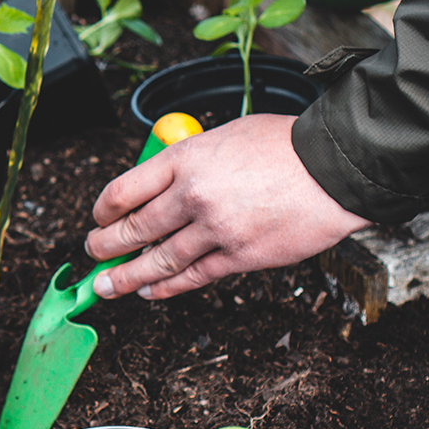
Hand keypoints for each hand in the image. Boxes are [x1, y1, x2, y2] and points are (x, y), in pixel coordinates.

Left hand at [85, 113, 370, 299]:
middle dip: (104, 246)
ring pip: (157, 261)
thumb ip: (191, 161)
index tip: (98, 217)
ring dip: (125, 277)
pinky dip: (165, 287)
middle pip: (134, 229)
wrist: (335, 168)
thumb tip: (163, 185)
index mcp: (186, 159)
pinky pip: (191, 278)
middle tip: (92, 254)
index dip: (103, 209)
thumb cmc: (285, 146)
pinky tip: (149, 292)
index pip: (125, 189)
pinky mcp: (238, 257)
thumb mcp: (226, 136)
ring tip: (105, 286)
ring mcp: (215, 230)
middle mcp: (193, 195)